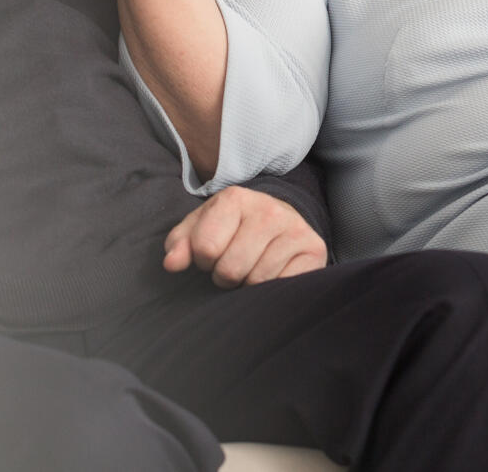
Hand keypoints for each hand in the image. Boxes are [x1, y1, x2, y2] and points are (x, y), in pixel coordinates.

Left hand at [163, 186, 326, 287]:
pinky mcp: (314, 249)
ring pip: (257, 280)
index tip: (212, 255)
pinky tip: (272, 273)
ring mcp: (294, 229)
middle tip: (232, 266)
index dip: (202, 261)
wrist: (279, 218)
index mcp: (235, 199)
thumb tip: (172, 264)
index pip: (205, 249)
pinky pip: (284, 285)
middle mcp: (268, 210)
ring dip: (248, 284)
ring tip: (251, 268)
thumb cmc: (232, 228)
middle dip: (225, 276)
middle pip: (230, 269)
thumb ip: (180, 244)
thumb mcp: (200, 228)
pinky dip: (273, 288)